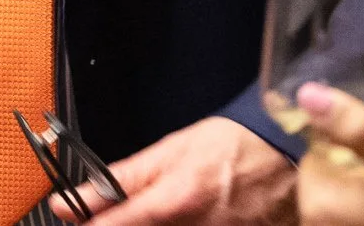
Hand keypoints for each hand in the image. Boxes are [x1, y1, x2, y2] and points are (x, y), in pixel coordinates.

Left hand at [72, 115, 296, 225]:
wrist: (290, 155)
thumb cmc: (233, 146)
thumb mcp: (171, 150)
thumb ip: (121, 179)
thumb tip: (74, 200)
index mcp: (174, 202)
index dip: (89, 225)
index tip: (75, 219)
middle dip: (124, 223)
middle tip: (134, 210)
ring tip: (167, 210)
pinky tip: (185, 220)